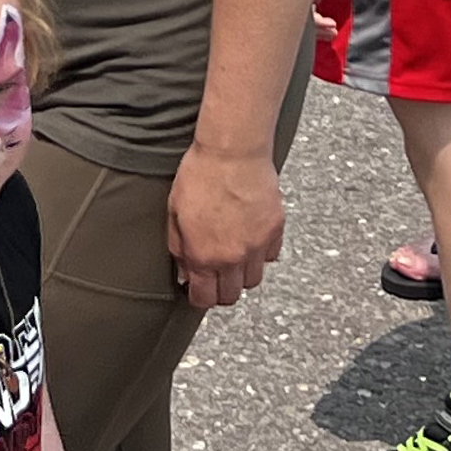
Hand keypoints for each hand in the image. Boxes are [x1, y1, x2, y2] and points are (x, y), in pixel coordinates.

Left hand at [166, 139, 282, 308]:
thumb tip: (184, 271)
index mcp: (204, 255)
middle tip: (214, 276)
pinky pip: (270, 256)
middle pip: (231, 296)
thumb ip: (179, 248)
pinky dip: (261, 253)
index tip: (196, 291)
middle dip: (220, 290)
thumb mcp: (175, 212)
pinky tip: (250, 238)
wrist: (233, 151)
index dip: (198, 297)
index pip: (204, 298)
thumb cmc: (200, 175)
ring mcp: (257, 246)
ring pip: (253, 280)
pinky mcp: (275, 230)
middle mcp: (233, 257)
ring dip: (241, 274)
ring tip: (232, 256)